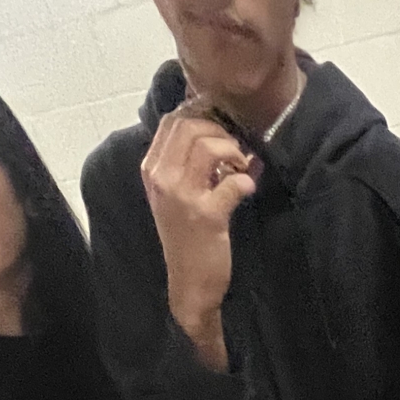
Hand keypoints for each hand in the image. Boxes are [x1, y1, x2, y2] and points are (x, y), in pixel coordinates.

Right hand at [141, 103, 257, 366]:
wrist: (189, 284)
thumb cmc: (187, 238)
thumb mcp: (175, 195)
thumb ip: (186, 163)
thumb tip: (215, 129)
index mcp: (151, 169)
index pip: (172, 121)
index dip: (201, 115)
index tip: (220, 127)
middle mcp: (161, 178)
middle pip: (190, 126)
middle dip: (221, 131)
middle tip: (235, 152)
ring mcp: (182, 196)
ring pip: (209, 146)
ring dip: (234, 151)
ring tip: (241, 168)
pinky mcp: (206, 215)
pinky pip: (232, 183)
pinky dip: (247, 182)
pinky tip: (247, 189)